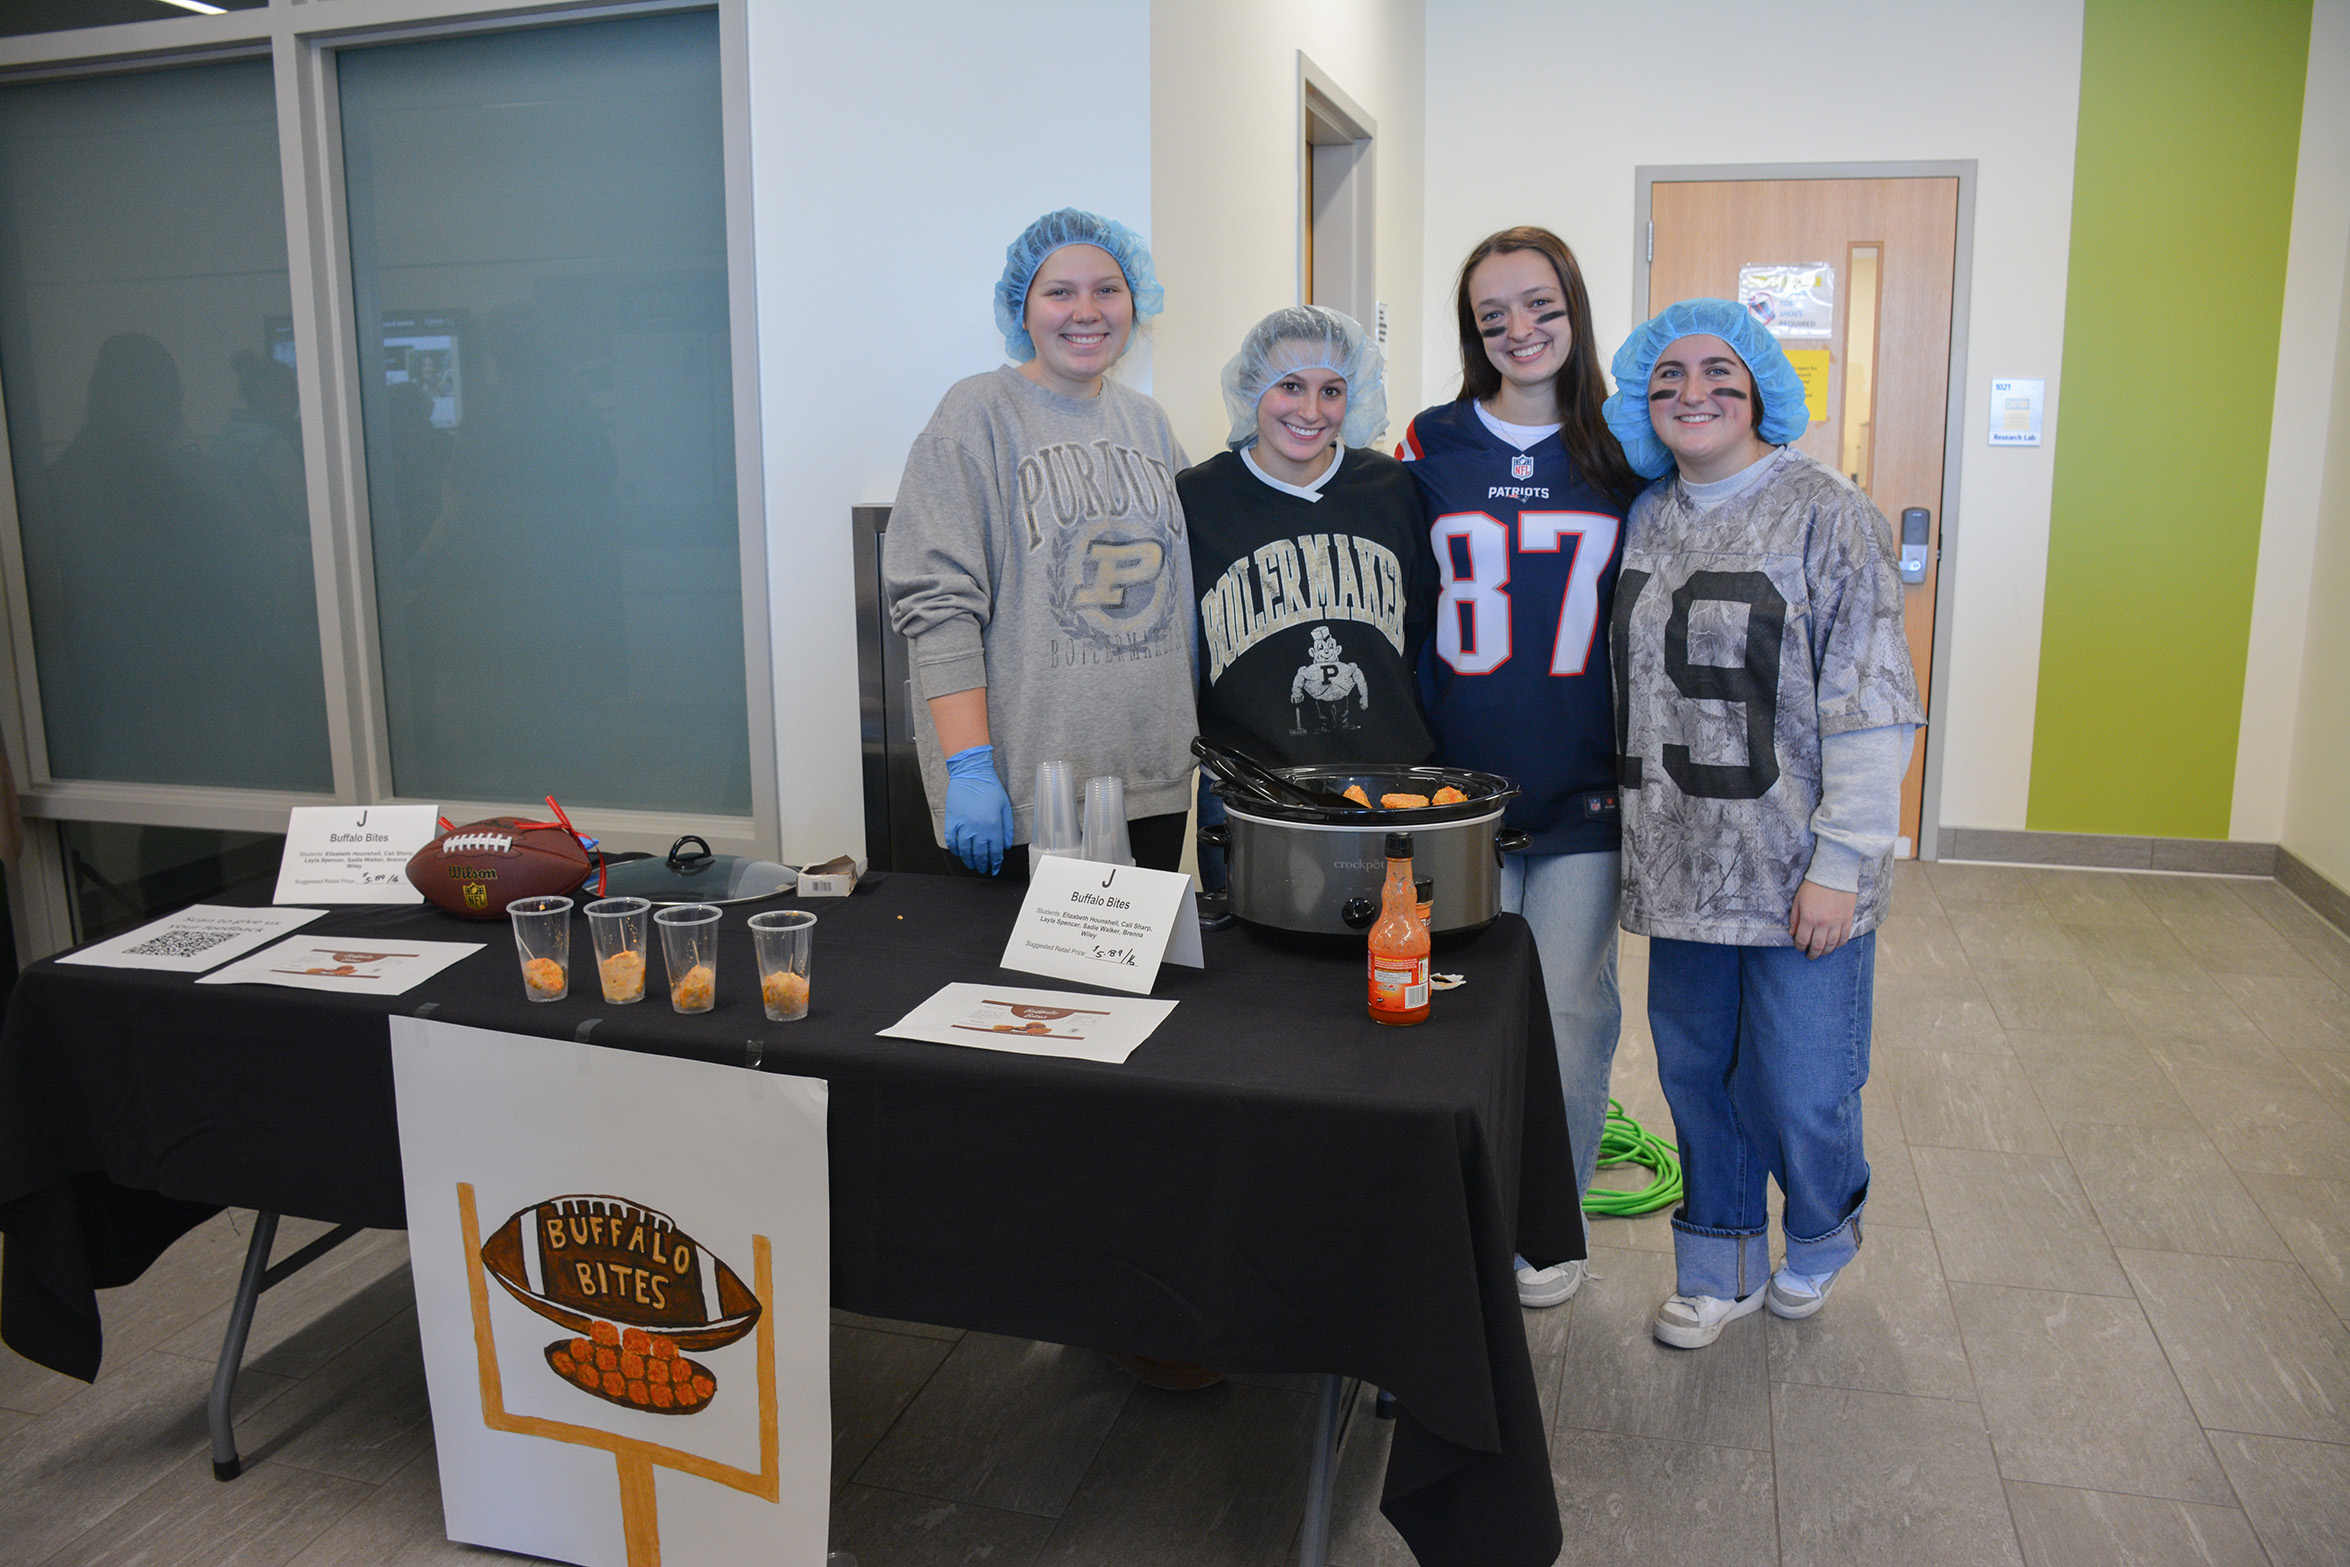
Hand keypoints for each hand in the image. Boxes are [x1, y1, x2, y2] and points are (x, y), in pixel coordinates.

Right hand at [942, 744, 1014, 874]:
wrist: (971, 773)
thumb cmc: (990, 787)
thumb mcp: (1005, 806)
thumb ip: (1007, 828)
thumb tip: (1006, 845)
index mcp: (993, 826)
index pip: (995, 852)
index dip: (995, 863)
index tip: (994, 868)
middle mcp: (978, 829)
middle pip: (980, 854)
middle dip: (983, 864)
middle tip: (984, 869)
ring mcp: (963, 826)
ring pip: (965, 851)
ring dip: (969, 860)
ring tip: (972, 864)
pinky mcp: (952, 822)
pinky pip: (952, 841)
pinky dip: (955, 850)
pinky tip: (959, 852)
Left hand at [1788, 879, 1857, 958]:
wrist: (1834, 874)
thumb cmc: (1813, 885)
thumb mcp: (1798, 900)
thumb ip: (1795, 918)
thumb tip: (1793, 933)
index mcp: (1809, 919)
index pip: (1803, 940)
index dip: (1800, 947)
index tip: (1799, 948)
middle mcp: (1823, 923)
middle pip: (1818, 946)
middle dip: (1813, 954)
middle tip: (1810, 956)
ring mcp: (1837, 922)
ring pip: (1832, 944)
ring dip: (1826, 951)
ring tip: (1822, 953)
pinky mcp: (1847, 919)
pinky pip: (1845, 937)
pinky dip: (1840, 944)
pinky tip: (1835, 946)